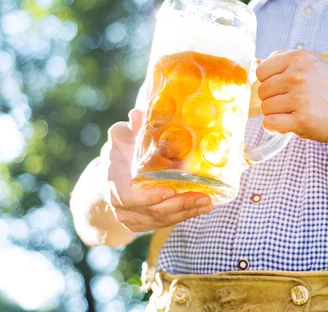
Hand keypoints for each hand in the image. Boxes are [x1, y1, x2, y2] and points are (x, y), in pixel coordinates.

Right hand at [105, 109, 212, 232]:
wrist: (108, 179)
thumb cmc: (120, 153)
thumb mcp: (121, 137)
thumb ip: (131, 128)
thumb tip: (138, 114)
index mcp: (114, 181)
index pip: (129, 197)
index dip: (149, 197)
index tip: (171, 190)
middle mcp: (120, 204)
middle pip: (152, 211)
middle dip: (179, 205)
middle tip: (203, 197)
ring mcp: (130, 217)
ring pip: (161, 219)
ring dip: (186, 212)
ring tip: (207, 203)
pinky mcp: (141, 224)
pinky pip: (164, 223)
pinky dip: (183, 217)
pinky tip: (200, 209)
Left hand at [256, 50, 327, 142]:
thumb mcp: (313, 63)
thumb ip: (285, 60)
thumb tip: (258, 64)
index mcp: (299, 58)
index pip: (261, 71)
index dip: (269, 82)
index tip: (283, 88)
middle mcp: (298, 75)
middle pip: (262, 91)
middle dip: (274, 99)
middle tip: (294, 103)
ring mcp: (300, 98)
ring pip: (265, 108)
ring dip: (277, 114)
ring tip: (297, 112)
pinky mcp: (302, 120)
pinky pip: (270, 123)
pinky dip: (276, 127)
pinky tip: (290, 124)